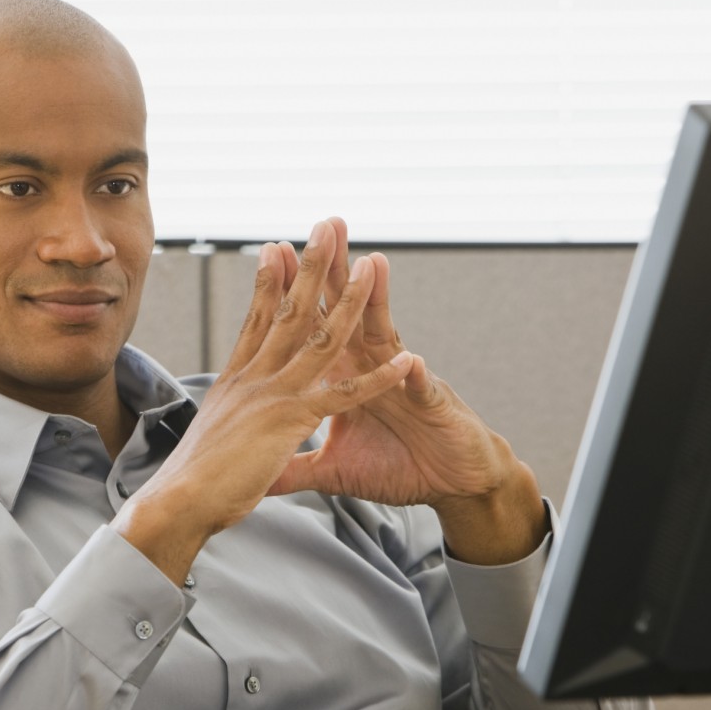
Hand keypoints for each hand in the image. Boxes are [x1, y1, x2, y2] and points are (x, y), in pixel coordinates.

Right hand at [111, 218, 414, 583]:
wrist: (177, 502)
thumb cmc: (190, 483)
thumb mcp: (211, 445)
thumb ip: (228, 430)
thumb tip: (224, 433)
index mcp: (235, 381)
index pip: (256, 321)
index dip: (269, 283)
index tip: (278, 249)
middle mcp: (253, 377)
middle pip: (288, 310)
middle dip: (311, 266)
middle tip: (327, 227)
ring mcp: (273, 394)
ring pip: (320, 338)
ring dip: (350, 300)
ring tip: (370, 264)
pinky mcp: (291, 420)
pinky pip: (343, 393)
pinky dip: (377, 378)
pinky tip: (404, 360)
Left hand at [268, 219, 548, 564]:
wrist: (453, 483)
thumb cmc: (399, 468)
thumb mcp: (335, 471)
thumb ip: (295, 467)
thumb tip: (257, 474)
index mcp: (344, 379)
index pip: (314, 328)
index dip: (292, 295)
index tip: (270, 255)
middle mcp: (372, 369)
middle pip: (347, 313)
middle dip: (334, 270)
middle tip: (322, 226)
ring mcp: (403, 383)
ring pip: (386, 335)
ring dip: (378, 302)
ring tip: (372, 264)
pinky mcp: (431, 407)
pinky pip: (421, 390)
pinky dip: (414, 377)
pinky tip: (411, 362)